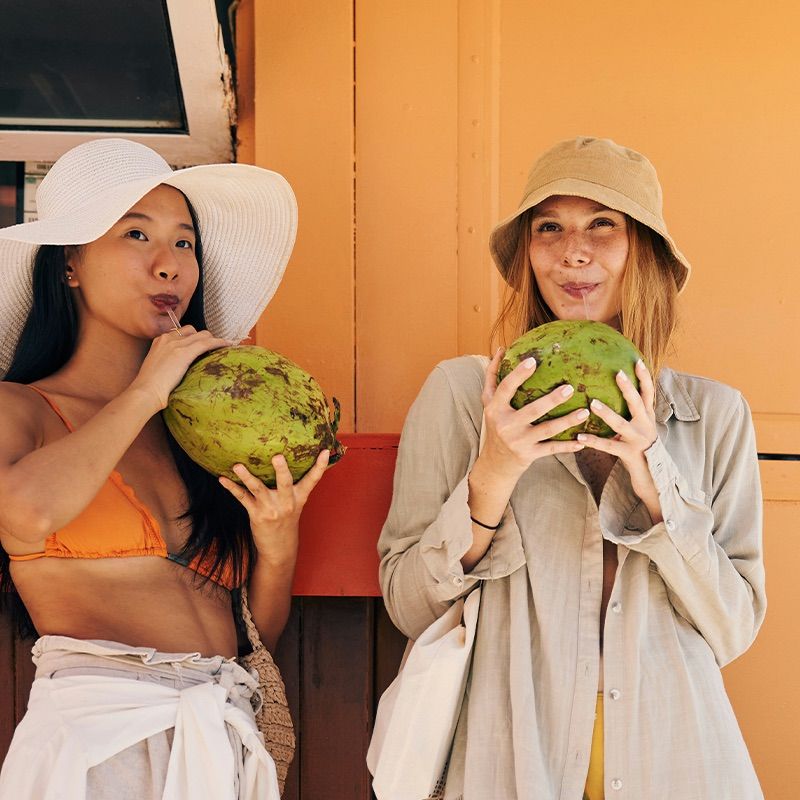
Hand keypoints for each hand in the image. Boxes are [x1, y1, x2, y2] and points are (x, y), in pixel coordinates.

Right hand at [129, 326, 234, 410]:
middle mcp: (168, 338)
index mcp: (160, 340)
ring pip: (202, 335)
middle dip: (204, 338)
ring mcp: (176, 344)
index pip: (182, 332)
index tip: (200, 345)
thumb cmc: (149, 386)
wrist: (145, 391)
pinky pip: (207, 343)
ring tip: (224, 347)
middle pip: (193, 331)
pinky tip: (229, 345)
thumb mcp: (157, 367)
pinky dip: (220, 343)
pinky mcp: (185, 352)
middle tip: (212, 349)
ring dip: (213, 340)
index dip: (193, 338)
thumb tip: (179, 366)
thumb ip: (167, 361)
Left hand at [218, 450, 330, 564]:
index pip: (312, 480)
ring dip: (247, 477)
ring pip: (258, 489)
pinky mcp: (256, 514)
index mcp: (299, 498)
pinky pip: (243, 498)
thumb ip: (294, 486)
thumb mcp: (296, 504)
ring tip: (237, 466)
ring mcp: (270, 508)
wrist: (279, 548)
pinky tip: (222, 479)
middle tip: (277, 456)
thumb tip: (288, 460)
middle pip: (285, 483)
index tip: (325, 452)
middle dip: (281, 470)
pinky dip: (232, 487)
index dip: (320, 466)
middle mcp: (286, 502)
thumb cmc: (286, 520)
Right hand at [476, 347, 587, 483]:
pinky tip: (582, 442)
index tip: (533, 361)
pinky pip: (552, 449)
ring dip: (567, 422)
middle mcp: (506, 425)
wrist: (495, 462)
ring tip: (585, 412)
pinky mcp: (530, 454)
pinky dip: (567, 447)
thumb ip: (492, 377)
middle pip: (532, 410)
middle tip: (570, 387)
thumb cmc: (495, 424)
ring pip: (547, 430)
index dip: (518, 375)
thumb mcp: (488, 403)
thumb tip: (501, 350)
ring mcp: (519, 441)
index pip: (505, 389)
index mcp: (495, 409)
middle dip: (552, 400)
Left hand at [576, 359, 662, 522]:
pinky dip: (593, 442)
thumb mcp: (638, 429)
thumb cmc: (640, 450)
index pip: (649, 393)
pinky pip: (609, 447)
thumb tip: (606, 395)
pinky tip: (579, 438)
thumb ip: (627, 414)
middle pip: (638, 403)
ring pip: (621, 424)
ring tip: (592, 403)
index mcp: (648, 417)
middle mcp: (646, 426)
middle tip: (617, 373)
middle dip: (628, 388)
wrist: (654, 480)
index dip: (644, 376)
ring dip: (606, 413)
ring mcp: (639, 441)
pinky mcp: (629, 455)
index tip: (636, 360)